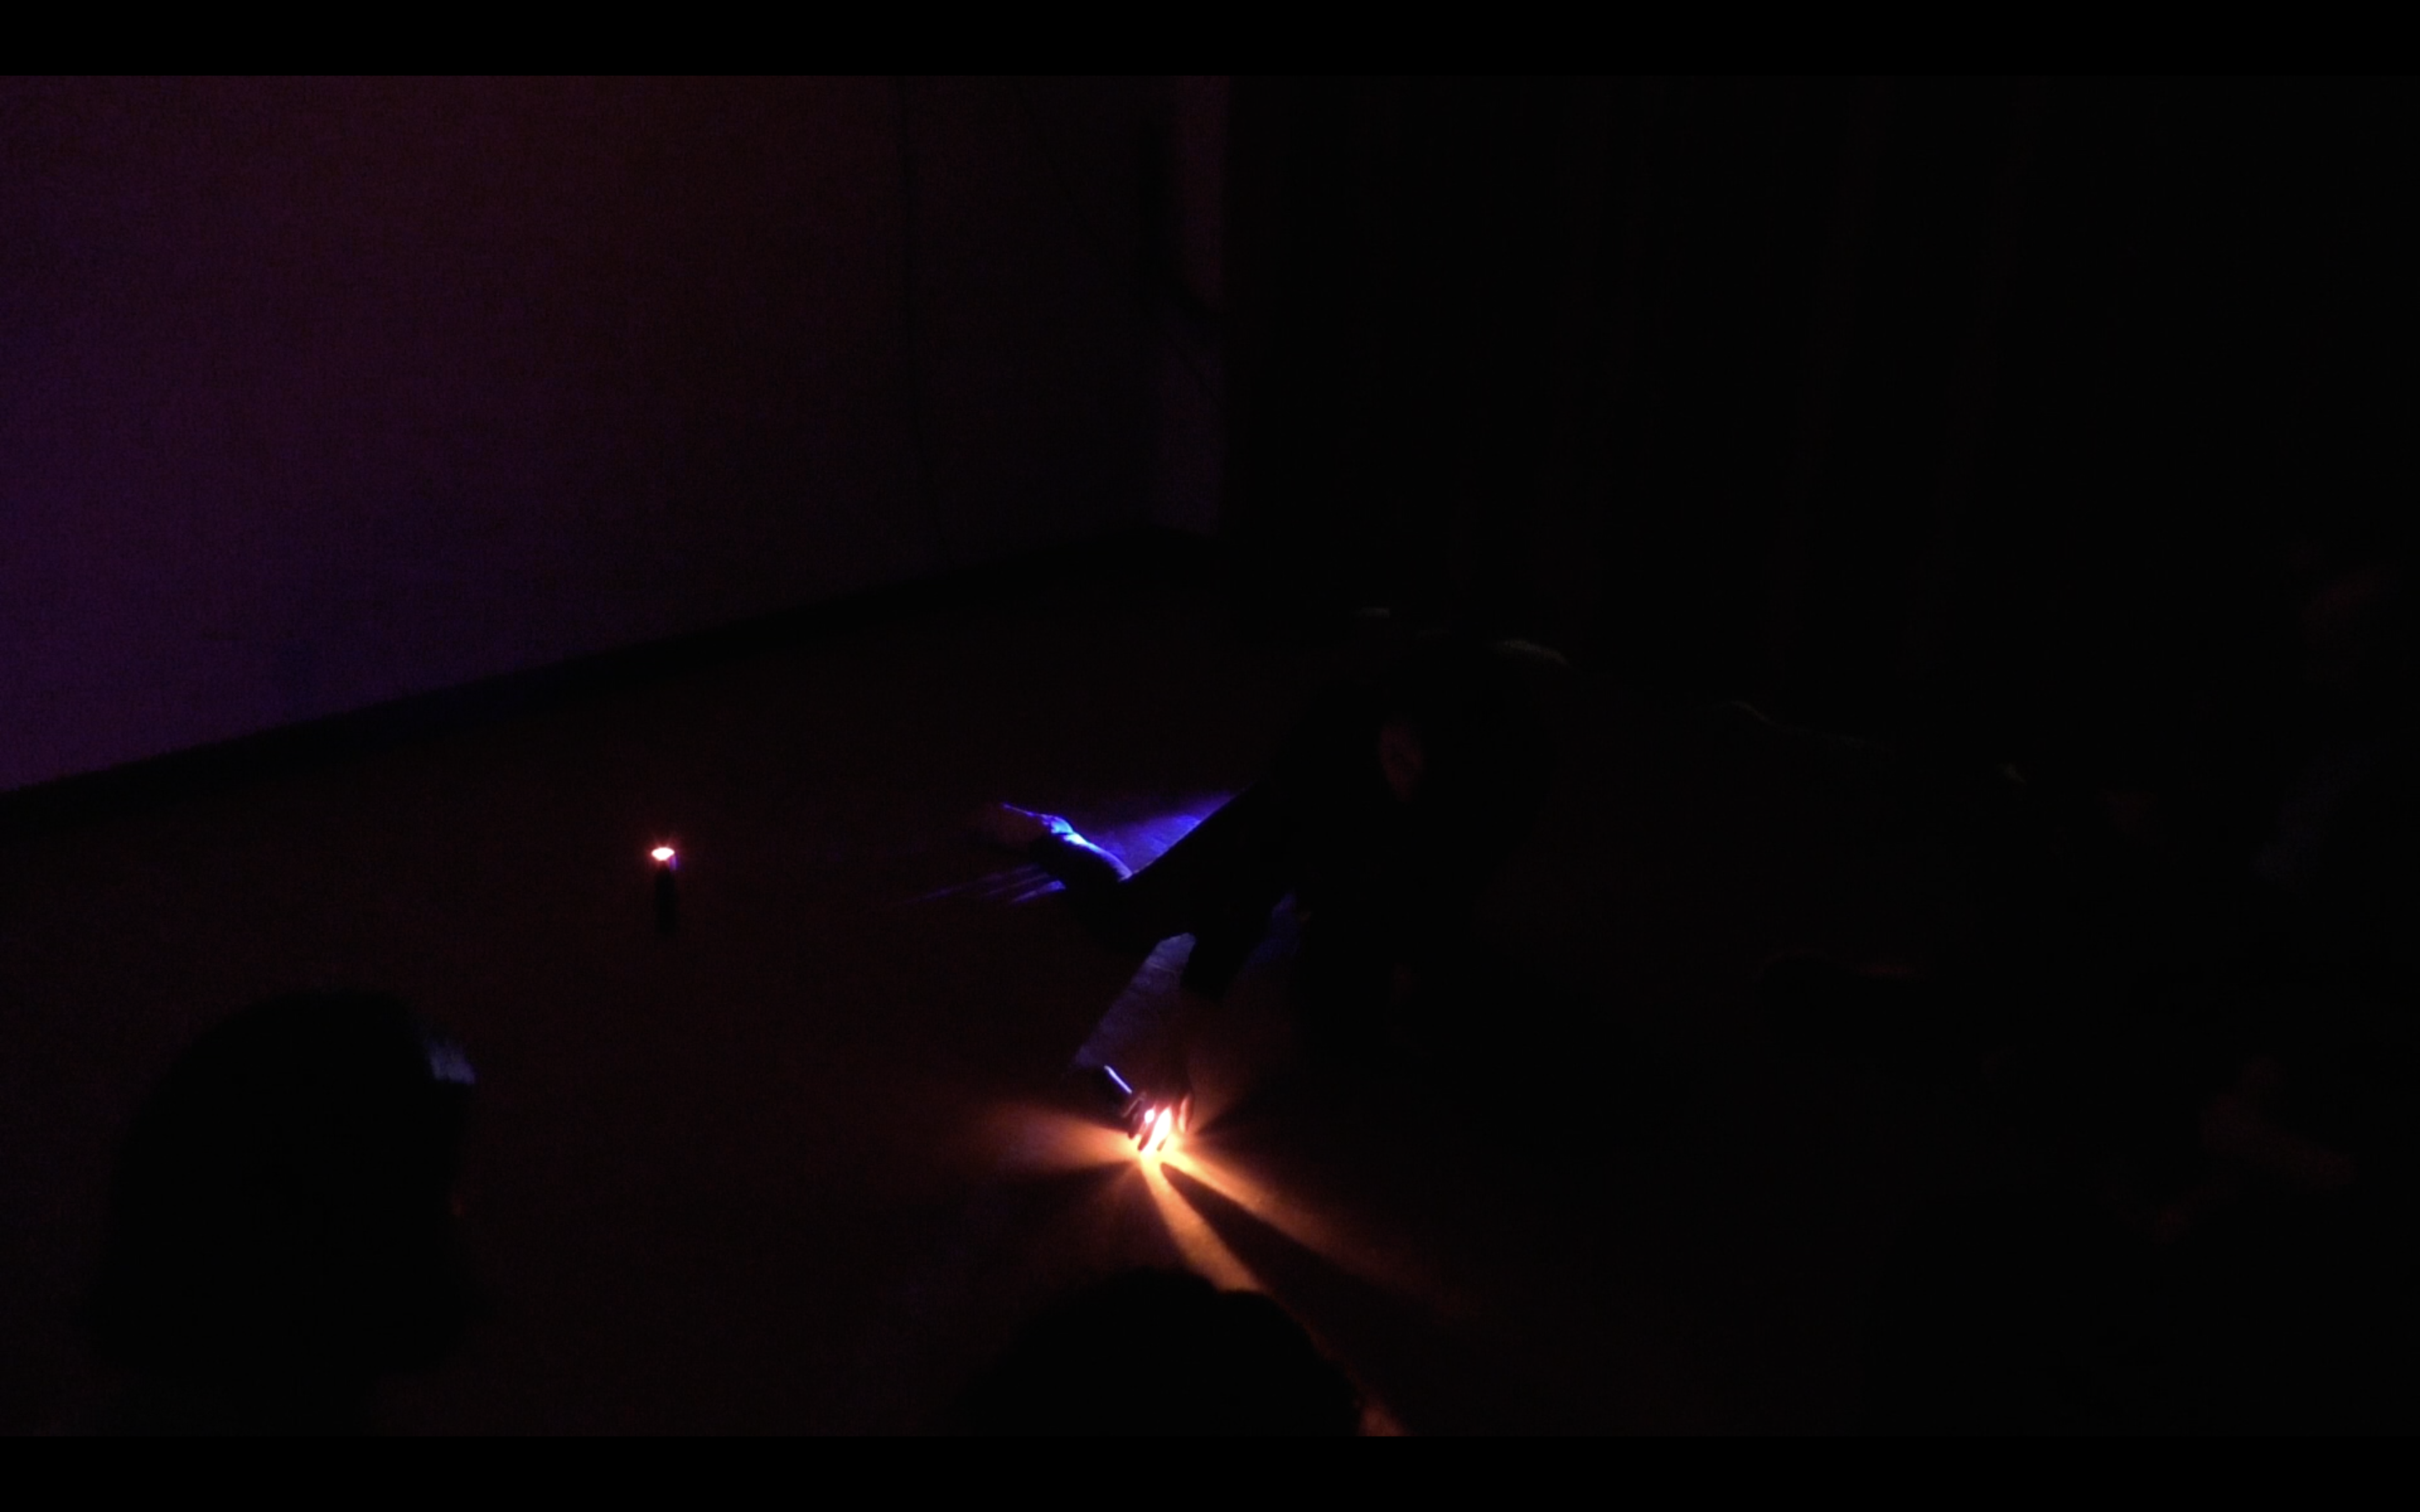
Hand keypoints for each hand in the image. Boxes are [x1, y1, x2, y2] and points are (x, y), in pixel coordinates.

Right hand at [1106, 1039, 1194, 1156]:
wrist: (1172, 1054)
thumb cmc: (1180, 1077)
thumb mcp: (1189, 1094)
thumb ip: (1186, 1113)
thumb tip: (1183, 1130)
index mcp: (1175, 1105)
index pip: (1168, 1126)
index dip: (1162, 1138)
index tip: (1156, 1149)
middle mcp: (1163, 1101)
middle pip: (1154, 1123)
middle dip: (1146, 1137)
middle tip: (1140, 1149)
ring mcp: (1153, 1092)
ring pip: (1143, 1113)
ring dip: (1135, 1125)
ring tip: (1130, 1136)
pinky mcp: (1144, 1083)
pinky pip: (1134, 1096)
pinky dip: (1128, 1105)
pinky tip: (1122, 1114)